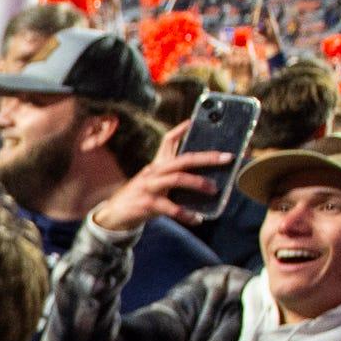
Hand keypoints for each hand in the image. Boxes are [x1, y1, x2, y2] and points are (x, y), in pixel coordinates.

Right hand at [87, 117, 234, 233]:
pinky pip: (170, 208)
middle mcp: (153, 173)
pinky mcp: (146, 204)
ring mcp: (149, 187)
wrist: (113, 216)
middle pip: (182, 159)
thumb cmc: (139, 198)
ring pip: (176, 179)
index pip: (167, 141)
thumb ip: (172, 176)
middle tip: (227, 158)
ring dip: (197, 183)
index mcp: (157, 166)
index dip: (181, 130)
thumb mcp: (152, 182)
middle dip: (206, 158)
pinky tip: (196, 219)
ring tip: (213, 189)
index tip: (194, 122)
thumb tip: (201, 177)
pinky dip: (185, 214)